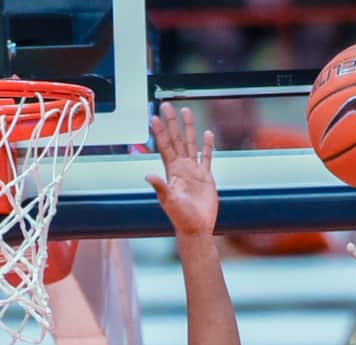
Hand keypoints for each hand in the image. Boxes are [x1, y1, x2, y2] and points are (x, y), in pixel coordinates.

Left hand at [146, 103, 217, 236]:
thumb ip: (160, 186)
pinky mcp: (206, 177)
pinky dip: (207, 146)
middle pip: (176, 139)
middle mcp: (181, 168)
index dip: (159, 131)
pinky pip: (206, 157)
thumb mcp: (169, 201)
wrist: (196, 228)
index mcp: (171, 171)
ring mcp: (194, 171)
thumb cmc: (180, 217)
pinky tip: (207, 133)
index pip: (164, 146)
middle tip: (167, 105)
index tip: (154, 116)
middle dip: (171, 123)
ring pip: (191, 144)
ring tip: (187, 111)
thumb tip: (148, 174)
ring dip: (189, 128)